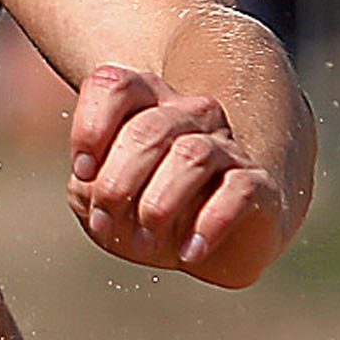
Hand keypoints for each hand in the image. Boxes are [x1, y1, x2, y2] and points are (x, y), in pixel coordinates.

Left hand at [66, 64, 285, 279]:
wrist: (211, 246)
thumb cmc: (147, 214)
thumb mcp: (103, 203)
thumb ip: (88, 188)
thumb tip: (95, 187)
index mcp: (147, 103)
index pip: (115, 85)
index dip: (89, 127)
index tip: (82, 173)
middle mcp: (189, 114)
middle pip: (148, 129)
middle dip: (117, 184)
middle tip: (106, 223)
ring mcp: (226, 146)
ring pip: (191, 155)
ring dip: (157, 206)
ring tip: (145, 243)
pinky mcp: (257, 183)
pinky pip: (238, 190)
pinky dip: (209, 224)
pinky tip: (189, 253)